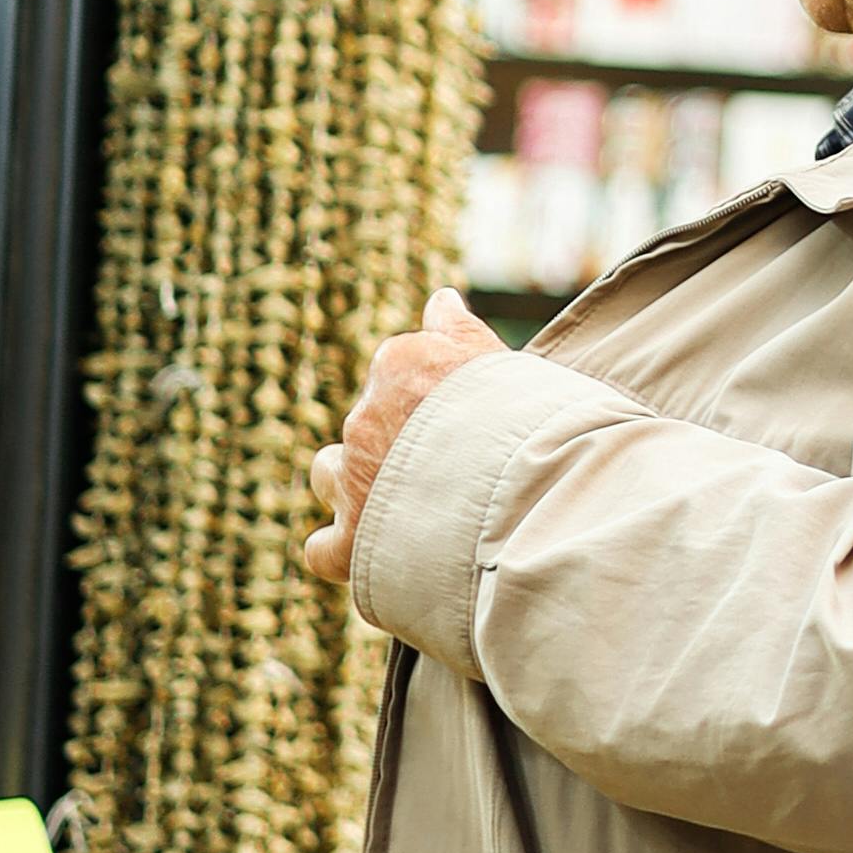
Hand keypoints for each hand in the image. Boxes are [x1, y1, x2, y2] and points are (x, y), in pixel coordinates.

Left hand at [306, 290, 502, 583]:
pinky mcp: (350, 543)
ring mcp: (354, 478)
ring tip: (401, 506)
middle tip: (450, 471)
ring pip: (330, 473)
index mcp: (403, 364)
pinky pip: (322, 549)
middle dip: (397, 444)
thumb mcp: (501, 360)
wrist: (524, 493)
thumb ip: (459, 330)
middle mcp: (367, 415)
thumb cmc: (530, 422)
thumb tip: (440, 298)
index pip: (398, 371)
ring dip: (353, 485)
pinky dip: (340, 551)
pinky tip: (371, 554)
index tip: (462, 422)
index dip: (428, 401)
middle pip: (369, 423)